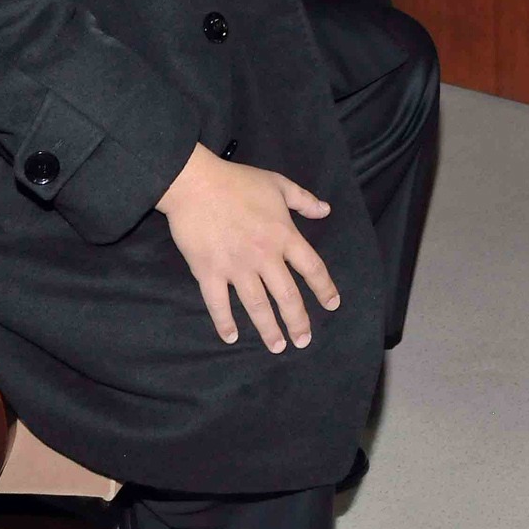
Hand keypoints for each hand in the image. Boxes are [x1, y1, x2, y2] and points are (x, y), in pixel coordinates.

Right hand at [156, 141, 338, 351]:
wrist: (195, 184)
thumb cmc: (238, 181)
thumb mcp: (278, 184)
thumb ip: (303, 200)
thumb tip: (326, 210)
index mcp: (283, 235)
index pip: (311, 267)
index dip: (324, 288)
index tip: (332, 305)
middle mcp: (264, 256)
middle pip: (287, 295)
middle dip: (298, 321)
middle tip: (304, 341)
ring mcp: (236, 267)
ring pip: (257, 306)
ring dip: (269, 329)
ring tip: (278, 347)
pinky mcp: (209, 273)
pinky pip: (219, 304)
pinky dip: (225, 323)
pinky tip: (231, 338)